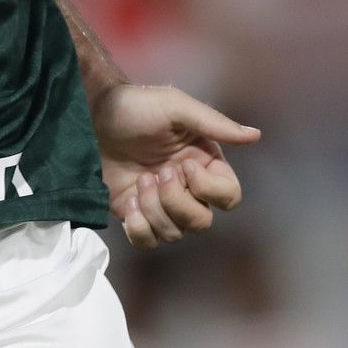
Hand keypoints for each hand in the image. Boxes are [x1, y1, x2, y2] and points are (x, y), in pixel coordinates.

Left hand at [91, 83, 259, 249]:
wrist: (92, 116)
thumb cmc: (137, 106)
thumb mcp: (177, 108)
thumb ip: (215, 124)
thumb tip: (255, 136)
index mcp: (204, 162)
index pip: (229, 196)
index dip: (210, 189)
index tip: (184, 166)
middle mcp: (187, 188)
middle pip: (202, 221)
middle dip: (176, 202)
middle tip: (155, 174)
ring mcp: (160, 204)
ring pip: (174, 233)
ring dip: (154, 210)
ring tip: (139, 181)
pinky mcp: (134, 214)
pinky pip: (148, 241)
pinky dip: (138, 227)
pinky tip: (128, 201)